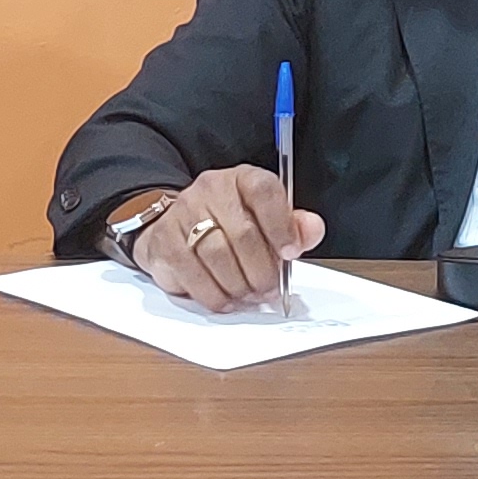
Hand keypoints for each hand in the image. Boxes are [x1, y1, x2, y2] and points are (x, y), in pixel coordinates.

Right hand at [129, 167, 322, 312]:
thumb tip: (311, 229)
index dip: (281, 227)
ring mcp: (184, 213)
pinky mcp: (166, 241)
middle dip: (261, 271)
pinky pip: (194, 275)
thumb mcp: (267, 219)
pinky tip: (226, 299)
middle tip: (269, 289)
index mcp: (243, 179)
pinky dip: (215, 295)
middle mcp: (211, 189)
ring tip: (249, 295)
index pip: (264, 192)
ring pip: (217, 257)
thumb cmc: (229, 225)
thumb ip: (294, 226)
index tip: (290, 253)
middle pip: (243, 234)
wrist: (177, 226)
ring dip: (239, 286)